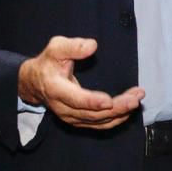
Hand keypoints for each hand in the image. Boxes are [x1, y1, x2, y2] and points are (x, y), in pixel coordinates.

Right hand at [18, 36, 143, 129]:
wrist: (34, 83)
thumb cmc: (48, 63)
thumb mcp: (56, 48)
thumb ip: (73, 46)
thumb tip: (92, 46)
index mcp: (56, 89)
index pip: (75, 99)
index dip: (92, 101)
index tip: (109, 101)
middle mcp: (63, 107)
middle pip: (91, 113)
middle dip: (116, 108)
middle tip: (135, 99)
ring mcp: (71, 117)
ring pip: (97, 121)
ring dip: (120, 112)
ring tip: (136, 100)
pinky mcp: (78, 120)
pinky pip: (98, 124)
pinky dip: (115, 119)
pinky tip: (128, 110)